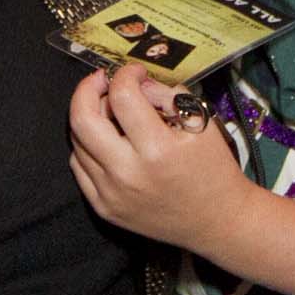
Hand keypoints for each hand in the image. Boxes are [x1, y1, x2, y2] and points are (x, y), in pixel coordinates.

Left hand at [69, 66, 249, 253]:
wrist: (217, 221)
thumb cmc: (213, 170)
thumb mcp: (201, 123)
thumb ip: (166, 95)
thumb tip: (136, 82)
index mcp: (158, 150)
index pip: (122, 97)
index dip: (125, 74)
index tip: (134, 73)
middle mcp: (128, 174)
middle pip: (82, 118)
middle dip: (87, 89)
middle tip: (102, 81)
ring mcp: (112, 194)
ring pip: (77, 141)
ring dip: (89, 116)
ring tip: (110, 111)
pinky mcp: (104, 208)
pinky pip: (79, 166)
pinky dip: (88, 146)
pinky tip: (107, 140)